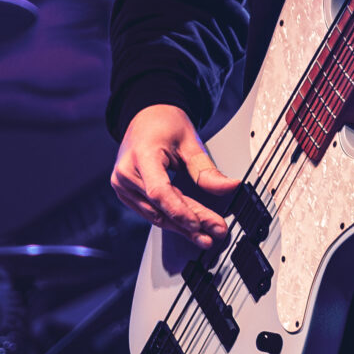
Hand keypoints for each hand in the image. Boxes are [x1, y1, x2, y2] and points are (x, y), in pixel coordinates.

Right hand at [112, 105, 240, 249]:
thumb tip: (230, 187)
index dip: (179, 211)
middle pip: (160, 207)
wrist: (146, 117)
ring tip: (206, 236)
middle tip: (214, 232)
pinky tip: (189, 228)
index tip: (198, 224)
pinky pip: (150, 212)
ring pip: (155, 215)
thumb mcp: (190, 142)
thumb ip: (207, 170)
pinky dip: (171, 220)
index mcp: (141, 155)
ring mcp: (122, 185)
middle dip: (190, 223)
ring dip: (181, 228)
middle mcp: (126, 173)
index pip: (159, 191)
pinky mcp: (126, 193)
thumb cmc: (164, 125)